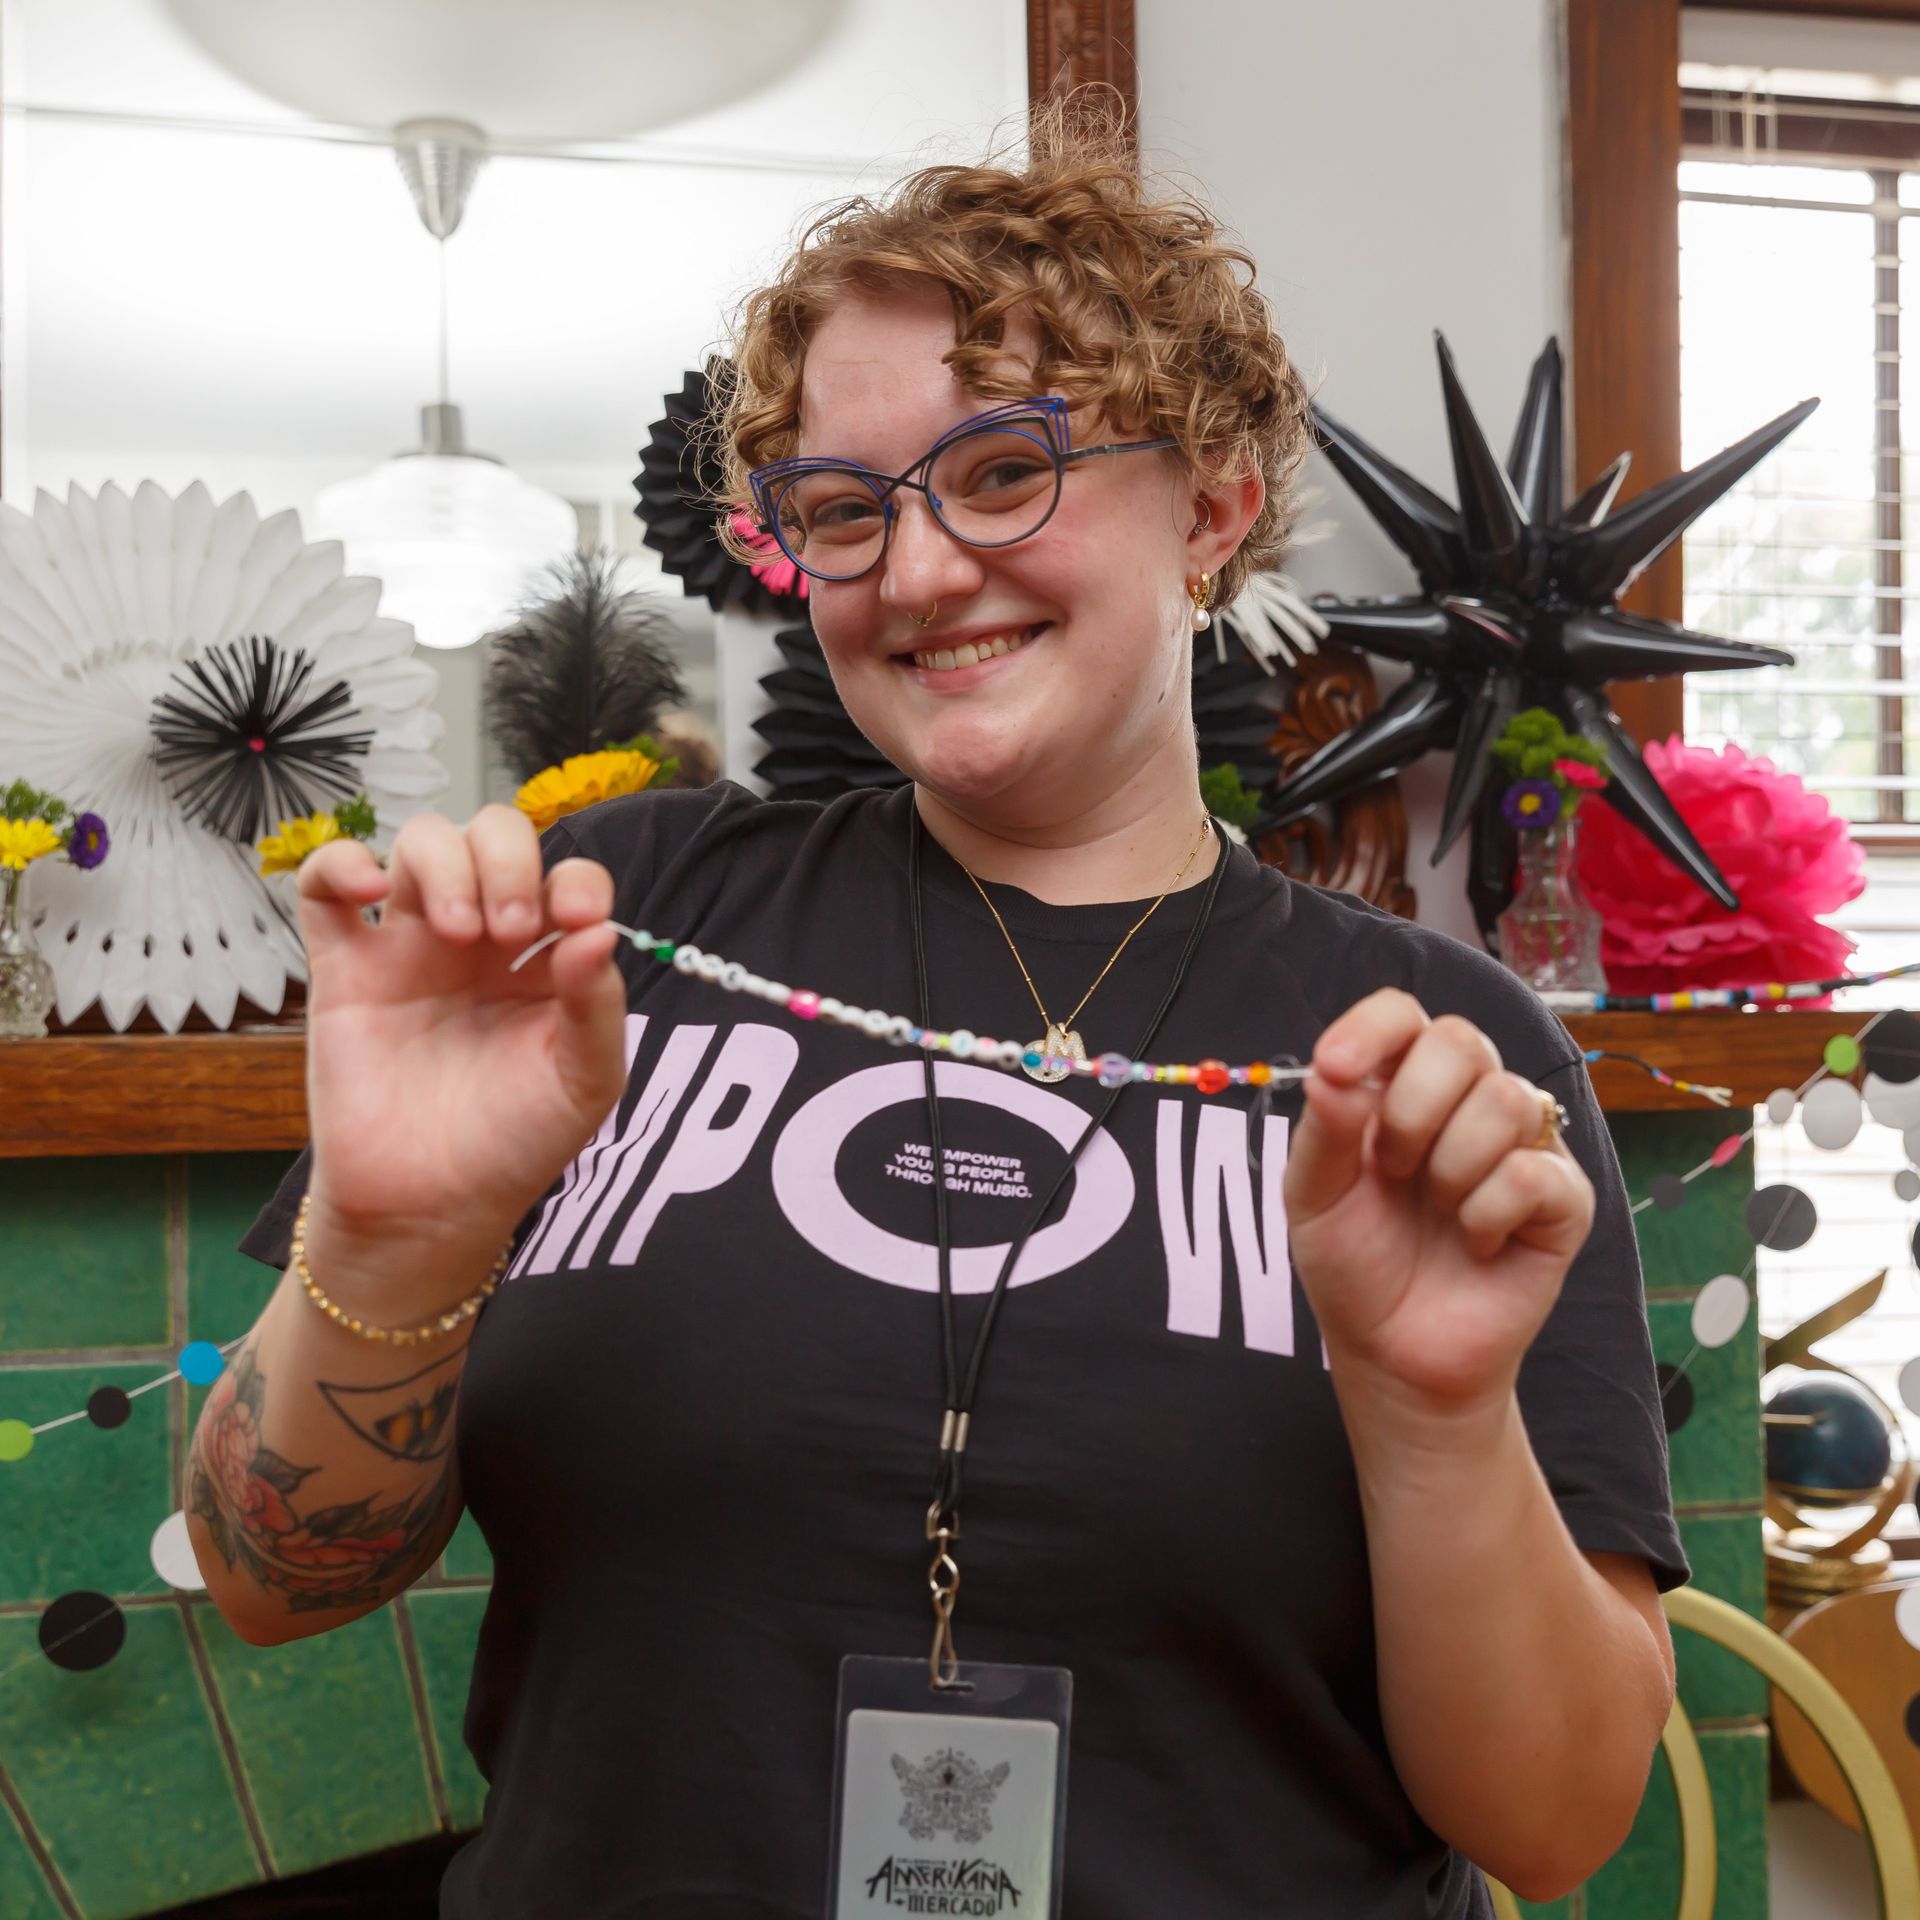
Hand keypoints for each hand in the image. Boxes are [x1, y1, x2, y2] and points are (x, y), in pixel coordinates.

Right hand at [295, 805, 628, 1294]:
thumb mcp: (584, 1082)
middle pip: (491, 836)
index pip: (565, 877)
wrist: (430, 1208)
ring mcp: (409, 947)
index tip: (577, 917)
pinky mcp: (345, 967)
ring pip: (418, 844)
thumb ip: (597, 1005)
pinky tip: (374, 892)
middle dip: (507, 861)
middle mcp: (481, 940)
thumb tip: (599, 931)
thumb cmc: (515, 1144)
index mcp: (545, 959)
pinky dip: (340, 864)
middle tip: (510, 929)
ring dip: (443, 863)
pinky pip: (325, 886)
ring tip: (456, 931)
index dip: (575, 878)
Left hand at [1283, 989, 1594, 1413]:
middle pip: (1461, 1040)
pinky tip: (1477, 1243)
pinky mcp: (1564, 1199)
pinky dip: (1488, 1214)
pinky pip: (1533, 1172)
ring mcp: (1524, 1144)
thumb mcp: (1314, 1196)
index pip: (1401, 1014)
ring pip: (1505, 1100)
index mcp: (1401, 1085)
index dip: (1371, 1028)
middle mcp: (1467, 1099)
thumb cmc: (1357, 1263)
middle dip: (1412, 1109)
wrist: (1395, 1352)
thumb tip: (1331, 1073)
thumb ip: (1324, 1131)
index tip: (1334, 1068)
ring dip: (1450, 1168)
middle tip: (1393, 1170)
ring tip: (1438, 1211)